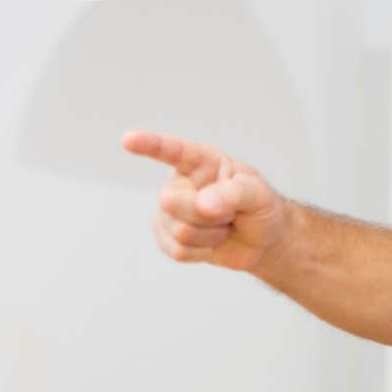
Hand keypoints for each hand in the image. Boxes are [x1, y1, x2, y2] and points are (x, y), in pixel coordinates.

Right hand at [122, 131, 286, 271]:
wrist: (263, 239)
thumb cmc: (261, 207)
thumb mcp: (259, 195)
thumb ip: (234, 194)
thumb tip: (202, 205)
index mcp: (200, 162)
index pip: (171, 150)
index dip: (149, 145)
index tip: (128, 140)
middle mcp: (179, 184)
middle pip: (171, 201)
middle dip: (207, 214)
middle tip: (230, 213)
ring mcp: (170, 211)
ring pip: (179, 231)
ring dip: (211, 235)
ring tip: (224, 226)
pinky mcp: (168, 238)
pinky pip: (178, 251)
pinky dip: (203, 252)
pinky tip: (212, 242)